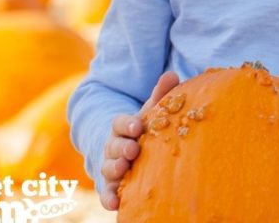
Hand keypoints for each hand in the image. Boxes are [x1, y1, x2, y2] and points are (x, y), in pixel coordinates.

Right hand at [99, 71, 179, 210]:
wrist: (127, 151)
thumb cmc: (144, 130)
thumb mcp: (151, 112)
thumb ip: (160, 95)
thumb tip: (172, 74)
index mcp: (122, 127)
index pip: (120, 122)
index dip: (128, 124)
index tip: (138, 126)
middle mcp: (113, 146)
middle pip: (112, 145)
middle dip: (121, 147)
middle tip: (133, 150)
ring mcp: (110, 166)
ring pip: (108, 168)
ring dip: (114, 169)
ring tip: (124, 170)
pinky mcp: (110, 187)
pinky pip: (106, 193)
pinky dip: (109, 198)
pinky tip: (116, 204)